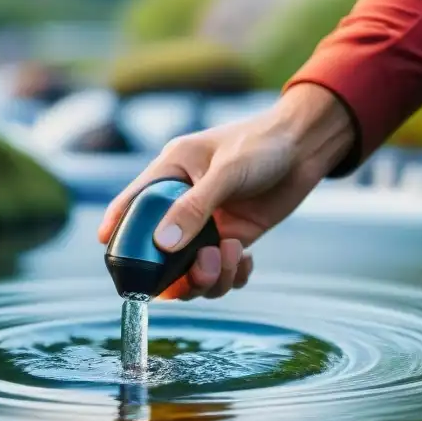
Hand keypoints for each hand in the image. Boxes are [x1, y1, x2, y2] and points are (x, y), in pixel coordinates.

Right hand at [97, 83, 354, 299]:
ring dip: (210, 277)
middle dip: (177, 272)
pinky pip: (221, 274)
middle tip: (204, 266)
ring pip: (190, 271)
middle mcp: (183, 204)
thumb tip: (162, 244)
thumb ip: (194, 207)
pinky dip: (232, 277)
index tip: (115, 263)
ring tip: (234, 254)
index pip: (131, 205)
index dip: (117, 233)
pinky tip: (247, 260)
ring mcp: (207, 225)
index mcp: (169, 174)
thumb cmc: (262, 143)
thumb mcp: (226, 171)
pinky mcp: (233, 239)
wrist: (305, 147)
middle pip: (159, 253)